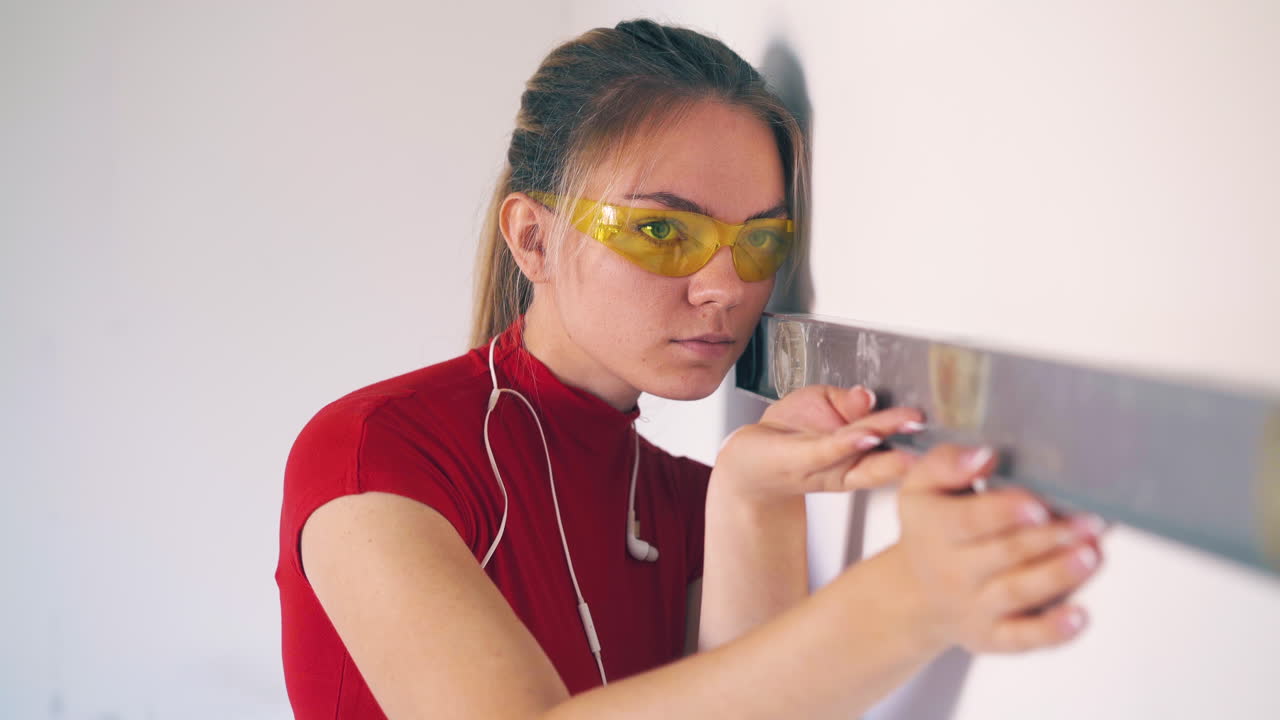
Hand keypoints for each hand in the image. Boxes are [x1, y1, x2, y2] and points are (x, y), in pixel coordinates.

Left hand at [713, 384, 925, 502]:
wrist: (751, 458)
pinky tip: (865, 434)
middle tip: (925, 422)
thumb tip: (867, 395)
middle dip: (905, 436)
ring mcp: (826, 465)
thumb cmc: (791, 431)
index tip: (939, 431)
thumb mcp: (822, 402)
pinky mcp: (801, 460)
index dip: (917, 440)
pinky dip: (849, 442)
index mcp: (861, 452)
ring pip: (859, 449)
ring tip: (903, 422)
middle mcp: (849, 464)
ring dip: (881, 434)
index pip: (896, 447)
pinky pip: (828, 450)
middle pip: (884, 452)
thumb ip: (847, 400)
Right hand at [892, 444, 1105, 652]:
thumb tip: (983, 456)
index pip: (969, 521)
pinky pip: (1022, 638)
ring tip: (1091, 554)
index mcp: (933, 528)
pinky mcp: (991, 636)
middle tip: (1090, 521)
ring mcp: (972, 607)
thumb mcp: (921, 486)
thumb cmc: (932, 527)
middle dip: (1050, 537)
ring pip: (1019, 592)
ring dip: (1059, 575)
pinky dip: (1053, 631)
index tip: (1036, 505)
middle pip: (1005, 553)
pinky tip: (1080, 616)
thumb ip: (947, 462)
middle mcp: (951, 571)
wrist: (916, 591)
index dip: (1004, 513)